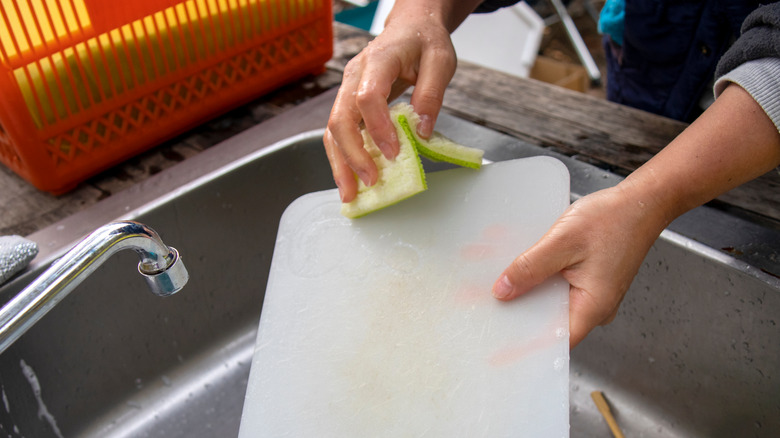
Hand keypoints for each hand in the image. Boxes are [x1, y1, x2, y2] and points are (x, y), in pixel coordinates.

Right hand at [324, 4, 458, 202]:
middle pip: (340, 119)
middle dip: (352, 155)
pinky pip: (339, 134)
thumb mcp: (440, 60)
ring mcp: (347, 91)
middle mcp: (353, 77)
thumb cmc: (424, 41)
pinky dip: (343, 159)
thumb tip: (421, 131)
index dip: (378, 128)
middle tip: (371, 182)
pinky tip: (351, 180)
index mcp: (377, 60)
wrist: (410, 27)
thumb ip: (432, 93)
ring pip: (333, 131)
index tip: (395, 153)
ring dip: (340, 164)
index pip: (368, 97)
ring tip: (351, 194)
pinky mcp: (349, 105)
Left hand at [491, 185, 667, 347]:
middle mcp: (595, 308)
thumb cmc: (613, 219)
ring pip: (552, 303)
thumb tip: (503, 291)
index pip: (552, 342)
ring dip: (528, 292)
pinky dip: (540, 279)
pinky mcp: (589, 281)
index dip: (523, 344)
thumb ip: (530, 268)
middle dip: (519, 311)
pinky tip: (521, 268)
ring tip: (499, 282)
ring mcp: (593, 295)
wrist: (641, 202)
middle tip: (489, 303)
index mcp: (592, 308)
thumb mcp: (562, 242)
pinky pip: (559, 288)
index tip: (497, 342)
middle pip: (548, 322)